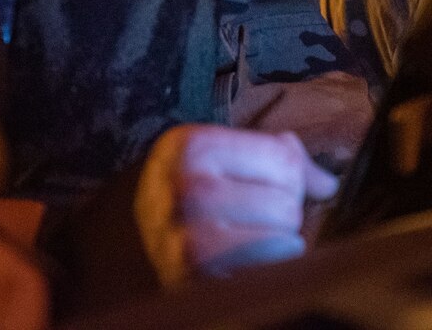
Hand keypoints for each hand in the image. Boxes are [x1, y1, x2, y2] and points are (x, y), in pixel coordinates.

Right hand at [133, 125, 338, 284]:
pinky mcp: (196, 283)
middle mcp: (186, 190)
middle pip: (286, 201)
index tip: (261, 186)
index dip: (285, 177)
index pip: (282, 158)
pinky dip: (267, 272)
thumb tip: (328, 183)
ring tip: (241, 244)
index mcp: (190, 147)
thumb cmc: (168, 202)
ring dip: (275, 246)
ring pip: (282, 239)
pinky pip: (267, 274)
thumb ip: (268, 156)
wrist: (103, 255)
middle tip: (247, 222)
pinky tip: (242, 269)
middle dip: (280, 215)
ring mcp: (189, 242)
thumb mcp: (206, 161)